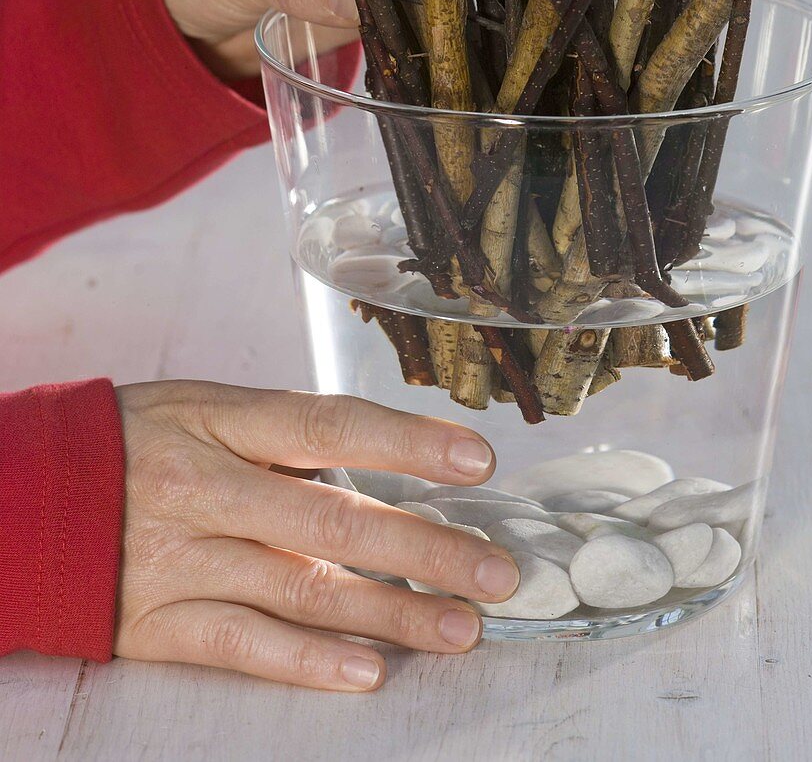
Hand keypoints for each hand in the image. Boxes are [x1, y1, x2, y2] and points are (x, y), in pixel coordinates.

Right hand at [114, 380, 519, 690]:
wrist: (27, 498)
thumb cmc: (135, 442)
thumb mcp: (205, 409)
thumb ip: (285, 436)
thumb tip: (382, 459)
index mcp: (224, 422)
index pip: (332, 425)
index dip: (408, 442)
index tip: (478, 459)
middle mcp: (208, 488)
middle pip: (334, 518)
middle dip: (425, 548)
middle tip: (496, 572)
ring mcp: (182, 559)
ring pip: (303, 589)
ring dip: (391, 613)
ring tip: (459, 628)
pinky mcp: (159, 623)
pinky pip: (243, 644)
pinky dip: (308, 661)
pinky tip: (368, 671)